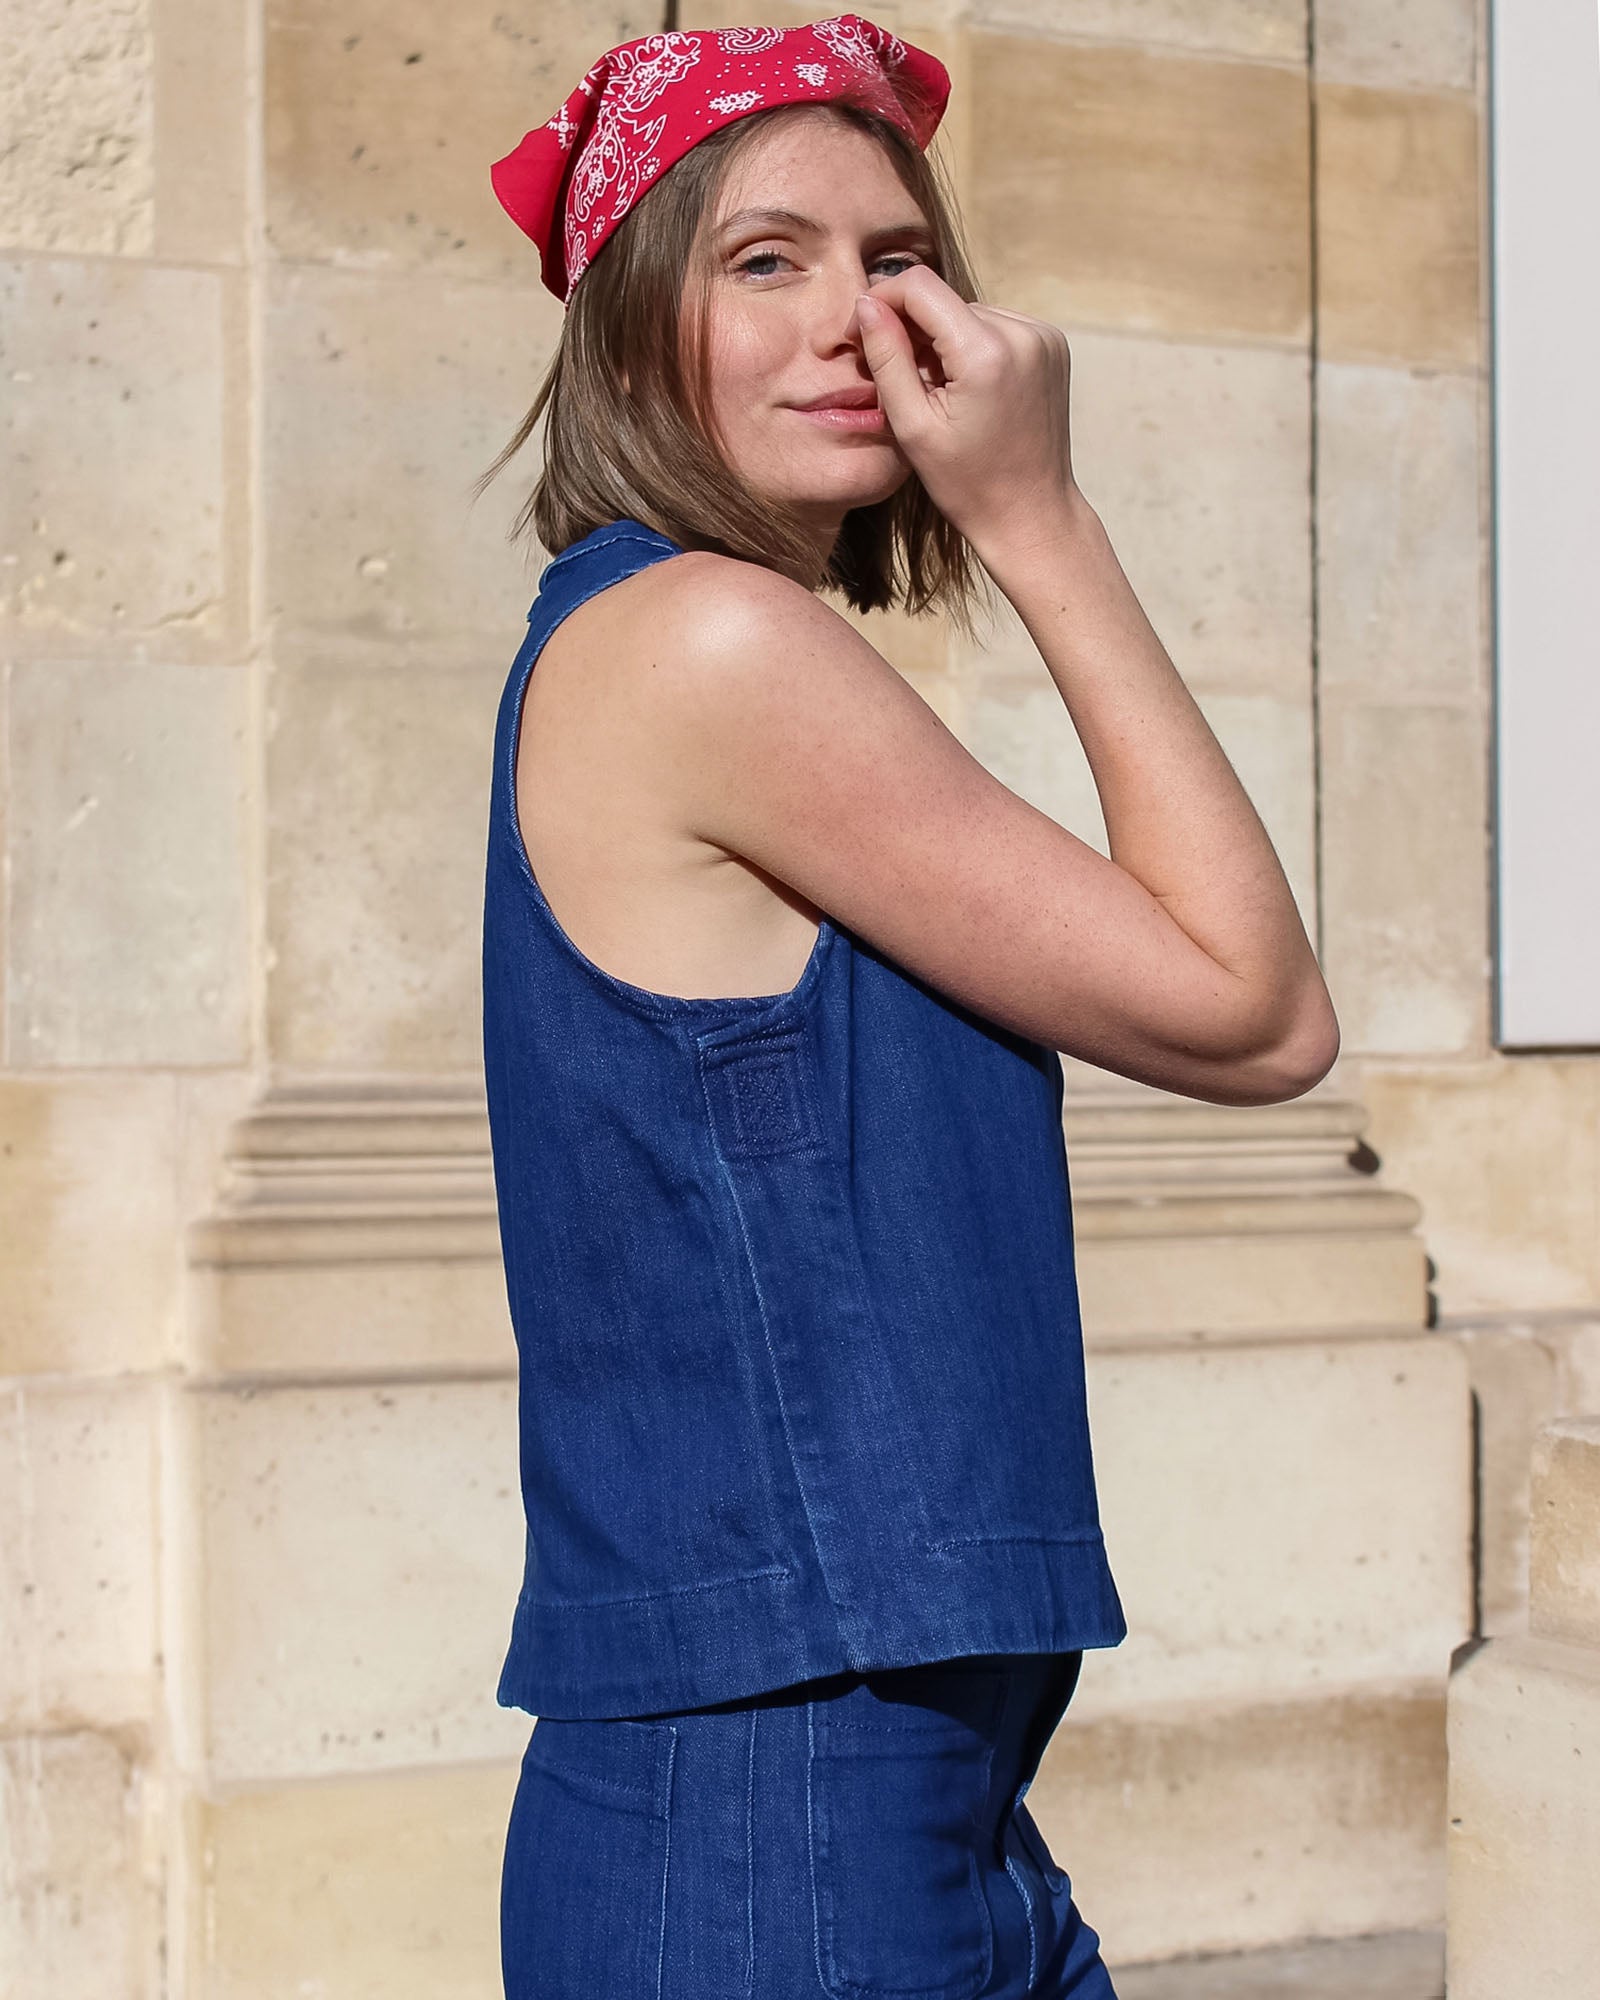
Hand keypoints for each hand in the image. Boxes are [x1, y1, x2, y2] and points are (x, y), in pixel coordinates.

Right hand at [852, 267, 1081, 556]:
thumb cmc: (967, 484)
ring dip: (943, 340)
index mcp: (986, 352)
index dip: (882, 301)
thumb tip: (864, 303)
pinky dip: (972, 347)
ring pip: (968, 312)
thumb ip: (886, 358)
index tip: (861, 331)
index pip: (919, 286)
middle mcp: (1022, 333)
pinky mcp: (1052, 344)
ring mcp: (1044, 336)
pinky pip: (996, 326)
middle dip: (913, 330)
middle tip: (899, 380)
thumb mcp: (912, 426)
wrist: (1030, 514)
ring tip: (938, 392)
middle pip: (944, 300)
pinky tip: (968, 388)